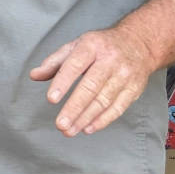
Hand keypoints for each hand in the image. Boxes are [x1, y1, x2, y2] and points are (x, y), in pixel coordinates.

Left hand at [29, 27, 156, 137]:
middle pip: (91, 86)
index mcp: (92, 46)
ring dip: (85, 118)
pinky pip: (118, 108)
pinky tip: (87, 128)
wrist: (140, 43)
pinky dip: (102, 120)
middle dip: (74, 108)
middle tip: (60, 124)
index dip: (63, 82)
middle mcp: (110, 60)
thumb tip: (34, 75)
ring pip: (103, 100)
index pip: (75, 64)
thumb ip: (54, 62)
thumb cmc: (101, 46)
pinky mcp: (134, 88)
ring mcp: (124, 75)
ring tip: (69, 130)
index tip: (51, 99)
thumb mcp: (77, 46)